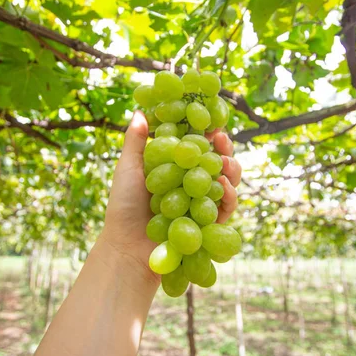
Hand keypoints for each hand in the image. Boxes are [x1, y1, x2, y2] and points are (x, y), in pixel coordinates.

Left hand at [97, 111, 241, 282]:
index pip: (196, 145)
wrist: (127, 245)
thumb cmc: (123, 206)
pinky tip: (225, 186)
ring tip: (225, 162)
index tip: (211, 121)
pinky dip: (230, 195)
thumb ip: (136, 141)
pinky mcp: (208, 222)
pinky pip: (226, 207)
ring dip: (231, 168)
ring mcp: (201, 201)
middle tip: (221, 139)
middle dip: (223, 149)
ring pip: (226, 180)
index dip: (206, 132)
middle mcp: (191, 182)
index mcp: (175, 166)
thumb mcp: (128, 168)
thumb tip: (140, 110)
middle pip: (215, 160)